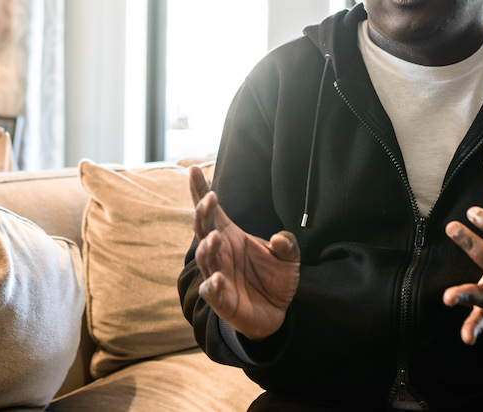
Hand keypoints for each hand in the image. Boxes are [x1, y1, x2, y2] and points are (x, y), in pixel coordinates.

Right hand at [189, 166, 299, 340]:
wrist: (276, 313)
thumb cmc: (275, 279)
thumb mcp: (289, 259)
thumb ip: (287, 245)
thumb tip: (280, 237)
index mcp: (231, 236)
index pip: (212, 212)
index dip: (200, 191)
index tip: (193, 170)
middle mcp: (220, 253)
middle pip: (203, 229)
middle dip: (203, 213)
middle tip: (210, 198)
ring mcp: (218, 276)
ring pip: (205, 258)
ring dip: (208, 247)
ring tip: (216, 236)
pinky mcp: (222, 301)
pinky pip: (212, 292)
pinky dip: (213, 286)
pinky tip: (218, 278)